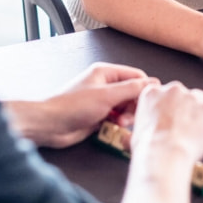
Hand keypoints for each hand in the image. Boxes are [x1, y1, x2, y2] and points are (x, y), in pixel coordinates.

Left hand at [6, 62, 157, 147]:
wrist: (50, 125)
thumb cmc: (73, 106)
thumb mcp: (107, 95)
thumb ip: (131, 89)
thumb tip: (152, 83)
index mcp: (106, 73)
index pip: (136, 76)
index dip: (144, 89)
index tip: (148, 103)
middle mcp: (105, 85)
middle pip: (132, 94)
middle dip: (134, 106)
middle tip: (128, 117)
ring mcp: (101, 102)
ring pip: (126, 108)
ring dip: (126, 117)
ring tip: (119, 123)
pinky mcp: (98, 117)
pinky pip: (116, 120)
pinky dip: (118, 125)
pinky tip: (114, 130)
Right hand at [129, 81, 202, 166]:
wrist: (163, 155)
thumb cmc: (149, 149)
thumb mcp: (137, 131)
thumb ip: (146, 122)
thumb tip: (147, 130)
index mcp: (152, 93)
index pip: (163, 93)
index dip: (168, 107)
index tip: (169, 119)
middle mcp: (172, 90)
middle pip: (182, 94)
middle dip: (183, 109)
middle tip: (181, 128)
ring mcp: (192, 97)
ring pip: (200, 98)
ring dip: (199, 111)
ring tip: (194, 131)